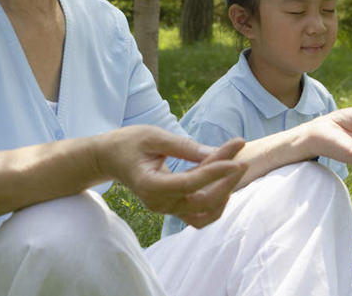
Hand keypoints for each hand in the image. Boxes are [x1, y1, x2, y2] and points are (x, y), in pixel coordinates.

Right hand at [96, 125, 246, 227]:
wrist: (109, 158)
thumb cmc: (128, 143)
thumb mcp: (154, 137)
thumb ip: (184, 146)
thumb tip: (215, 152)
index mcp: (151, 186)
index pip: (192, 183)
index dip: (218, 171)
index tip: (239, 158)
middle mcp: (159, 203)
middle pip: (203, 201)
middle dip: (227, 181)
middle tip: (242, 158)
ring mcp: (166, 209)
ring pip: (204, 213)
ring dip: (224, 195)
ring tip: (233, 170)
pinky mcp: (172, 208)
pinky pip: (199, 215)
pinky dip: (215, 203)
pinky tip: (224, 182)